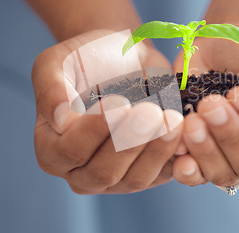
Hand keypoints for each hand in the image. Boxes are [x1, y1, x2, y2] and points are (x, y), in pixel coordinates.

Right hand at [33, 29, 184, 193]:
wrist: (122, 59)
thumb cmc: (85, 59)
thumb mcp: (57, 63)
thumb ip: (51, 89)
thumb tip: (60, 120)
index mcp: (52, 150)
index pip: (70, 151)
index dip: (94, 131)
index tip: (119, 103)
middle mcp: (82, 172)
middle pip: (104, 172)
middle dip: (129, 142)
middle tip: (151, 112)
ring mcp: (118, 178)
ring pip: (136, 178)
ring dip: (156, 150)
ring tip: (172, 119)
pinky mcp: (150, 173)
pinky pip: (165, 173)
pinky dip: (177, 155)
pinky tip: (187, 130)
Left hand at [171, 22, 238, 186]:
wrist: (223, 44)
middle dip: (230, 135)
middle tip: (210, 104)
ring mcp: (232, 162)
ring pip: (224, 174)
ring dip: (206, 150)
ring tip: (192, 121)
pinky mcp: (202, 159)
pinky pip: (195, 175)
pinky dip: (187, 167)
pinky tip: (179, 149)